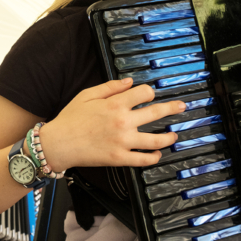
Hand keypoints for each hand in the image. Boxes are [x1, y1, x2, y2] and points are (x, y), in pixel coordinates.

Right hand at [42, 78, 183, 169]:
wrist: (58, 144)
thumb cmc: (70, 119)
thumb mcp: (87, 95)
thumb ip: (110, 87)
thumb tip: (129, 81)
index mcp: (115, 104)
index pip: (144, 93)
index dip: (149, 92)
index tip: (150, 95)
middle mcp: (123, 122)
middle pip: (156, 113)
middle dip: (172, 108)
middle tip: (181, 107)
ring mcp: (123, 141)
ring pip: (155, 140)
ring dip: (168, 137)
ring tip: (173, 136)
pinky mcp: (119, 158)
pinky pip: (143, 159)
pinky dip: (153, 157)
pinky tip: (158, 154)